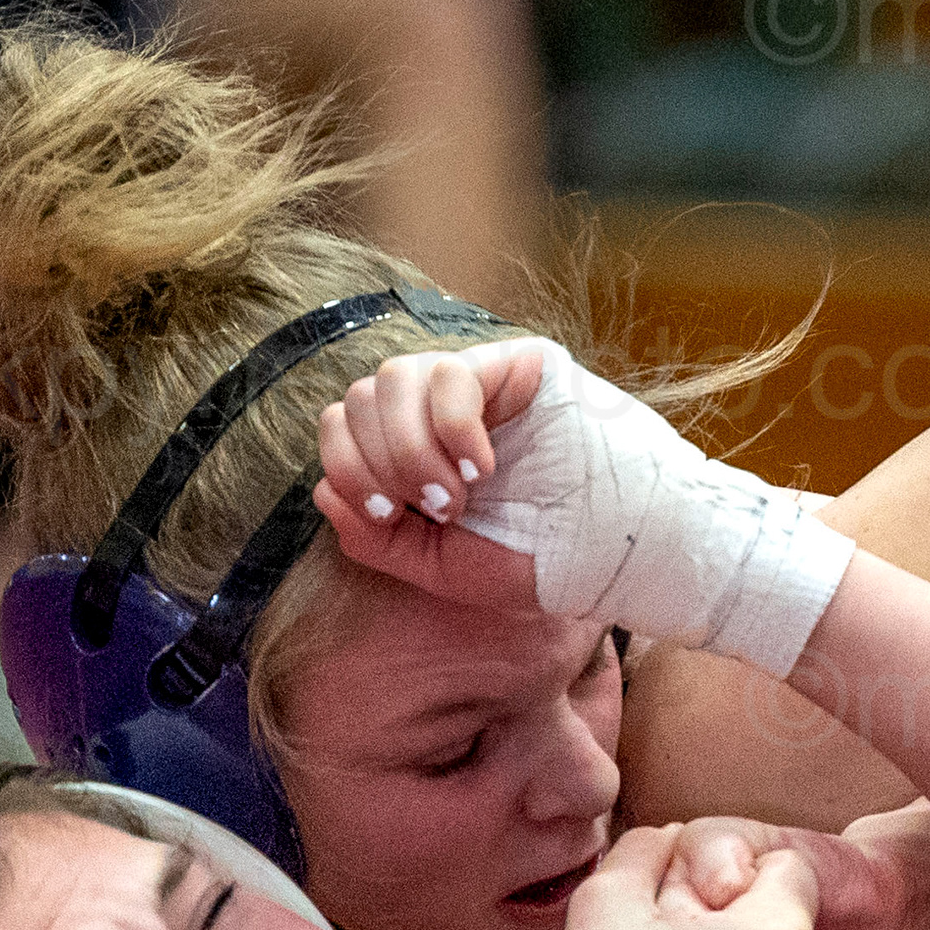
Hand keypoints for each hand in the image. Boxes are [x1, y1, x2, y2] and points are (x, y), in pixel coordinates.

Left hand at [314, 337, 550, 607]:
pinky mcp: (513, 364)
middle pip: (359, 396)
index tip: (391, 515)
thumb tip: (323, 491)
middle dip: (382, 463)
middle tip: (438, 509)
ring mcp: (474, 382)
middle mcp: (434, 407)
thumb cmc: (530, 560)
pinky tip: (484, 467)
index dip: (348, 467)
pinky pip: (451, 375)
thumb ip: (373, 539)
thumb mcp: (436, 565)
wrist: (606, 556)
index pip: (341, 425)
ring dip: (413, 447)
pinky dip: (454, 429)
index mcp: (411, 448)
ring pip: (394, 376)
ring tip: (460, 492)